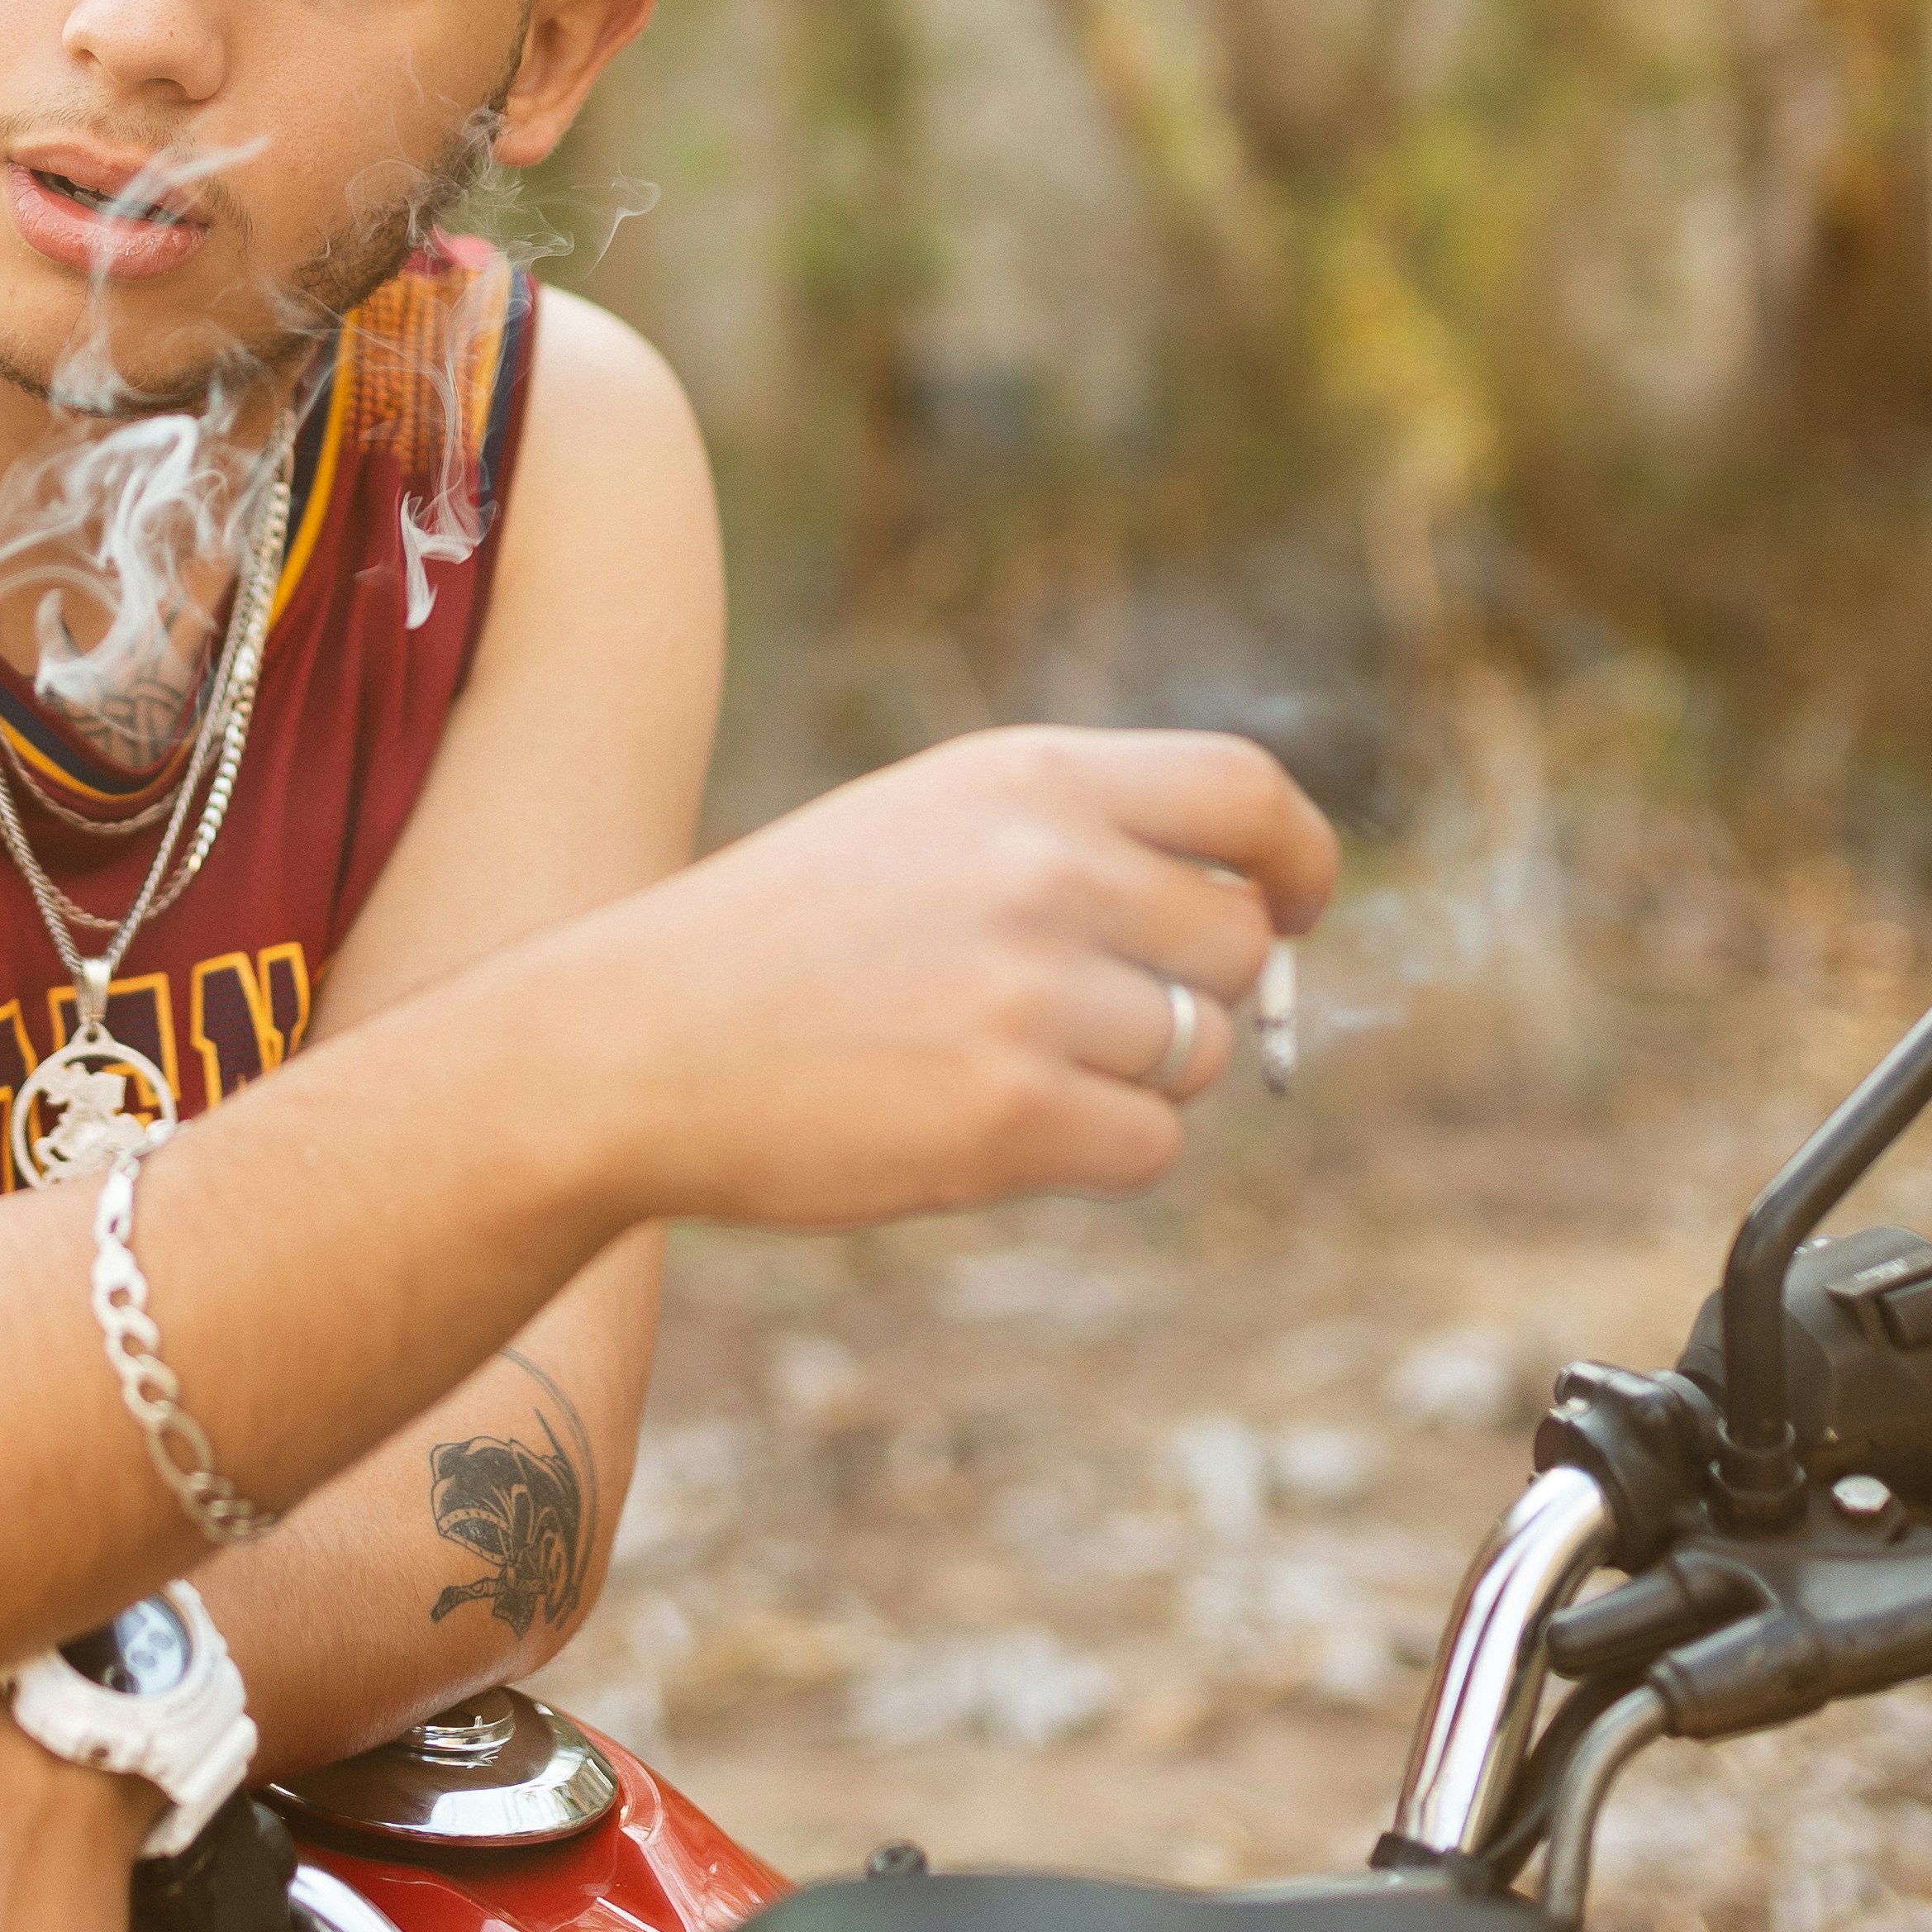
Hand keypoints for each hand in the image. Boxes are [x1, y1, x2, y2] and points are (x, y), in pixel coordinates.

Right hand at [617, 724, 1333, 1234]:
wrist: (632, 1041)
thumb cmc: (784, 940)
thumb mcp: (924, 825)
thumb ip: (1073, 840)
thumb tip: (1249, 914)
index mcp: (1027, 777)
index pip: (1247, 789)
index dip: (1299, 855)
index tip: (1296, 905)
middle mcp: (1046, 867)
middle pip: (1236, 942)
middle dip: (1194, 994)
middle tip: (1092, 1024)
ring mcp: (1033, 992)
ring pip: (1194, 1054)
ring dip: (1129, 1079)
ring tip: (995, 1065)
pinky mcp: (1012, 1113)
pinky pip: (1147, 1148)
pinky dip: (1094, 1154)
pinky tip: (987, 1128)